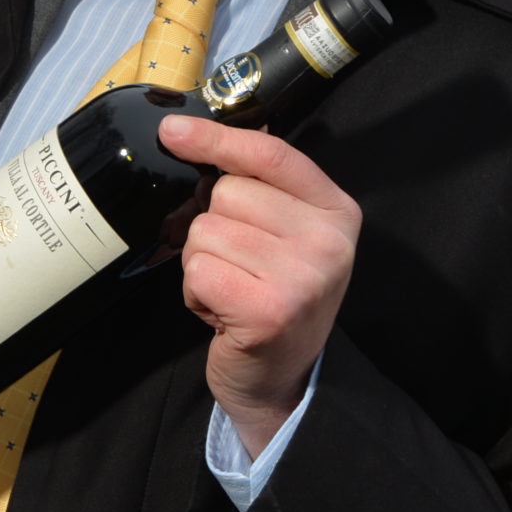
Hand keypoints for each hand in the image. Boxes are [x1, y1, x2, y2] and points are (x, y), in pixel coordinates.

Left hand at [158, 115, 360, 456]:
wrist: (282, 380)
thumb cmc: (274, 297)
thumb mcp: (285, 235)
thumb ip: (259, 185)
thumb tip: (196, 131)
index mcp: (337, 211)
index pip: (271, 154)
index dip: (217, 138)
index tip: (174, 131)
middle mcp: (328, 241)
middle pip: (227, 193)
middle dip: (214, 227)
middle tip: (239, 266)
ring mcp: (303, 277)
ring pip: (205, 231)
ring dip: (203, 264)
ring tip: (232, 290)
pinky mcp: (269, 311)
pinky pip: (198, 270)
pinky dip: (196, 292)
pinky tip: (223, 310)